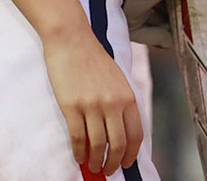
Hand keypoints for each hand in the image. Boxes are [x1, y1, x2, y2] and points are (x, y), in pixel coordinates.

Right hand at [40, 28, 141, 175]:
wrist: (70, 38)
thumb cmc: (92, 57)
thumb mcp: (117, 79)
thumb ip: (121, 102)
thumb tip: (119, 131)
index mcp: (127, 96)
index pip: (136, 134)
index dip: (132, 154)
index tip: (127, 163)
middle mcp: (113, 102)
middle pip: (118, 144)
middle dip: (113, 162)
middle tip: (107, 170)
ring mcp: (92, 105)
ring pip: (98, 144)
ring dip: (95, 161)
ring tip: (92, 166)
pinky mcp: (71, 106)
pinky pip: (78, 137)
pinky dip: (79, 151)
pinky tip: (79, 156)